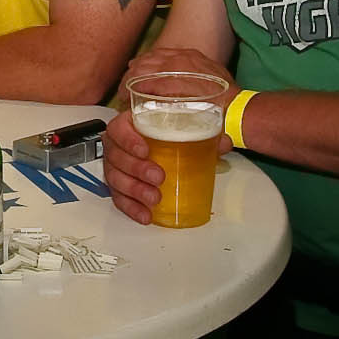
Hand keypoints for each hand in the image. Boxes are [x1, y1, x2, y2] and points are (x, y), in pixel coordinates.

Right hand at [108, 48, 237, 223]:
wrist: (168, 141)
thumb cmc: (173, 128)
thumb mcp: (189, 122)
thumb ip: (206, 129)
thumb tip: (224, 142)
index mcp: (131, 123)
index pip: (118, 128)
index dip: (128, 139)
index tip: (145, 150)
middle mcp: (119, 144)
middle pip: (116, 156)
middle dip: (136, 169)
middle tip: (158, 177)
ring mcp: (117, 165)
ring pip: (115, 178)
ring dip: (133, 190)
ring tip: (154, 198)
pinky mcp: (121, 184)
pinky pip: (119, 197)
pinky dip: (131, 207)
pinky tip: (145, 215)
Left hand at [117, 47, 238, 108]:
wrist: (239, 108)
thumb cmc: (225, 98)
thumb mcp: (207, 79)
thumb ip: (189, 77)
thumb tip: (169, 85)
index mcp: (189, 56)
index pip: (157, 55)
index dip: (141, 65)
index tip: (132, 74)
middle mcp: (183, 58)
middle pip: (148, 61)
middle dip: (132, 74)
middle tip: (124, 88)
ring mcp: (182, 69)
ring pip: (147, 70)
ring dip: (133, 82)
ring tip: (125, 95)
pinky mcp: (181, 84)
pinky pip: (155, 83)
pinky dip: (142, 88)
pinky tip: (134, 95)